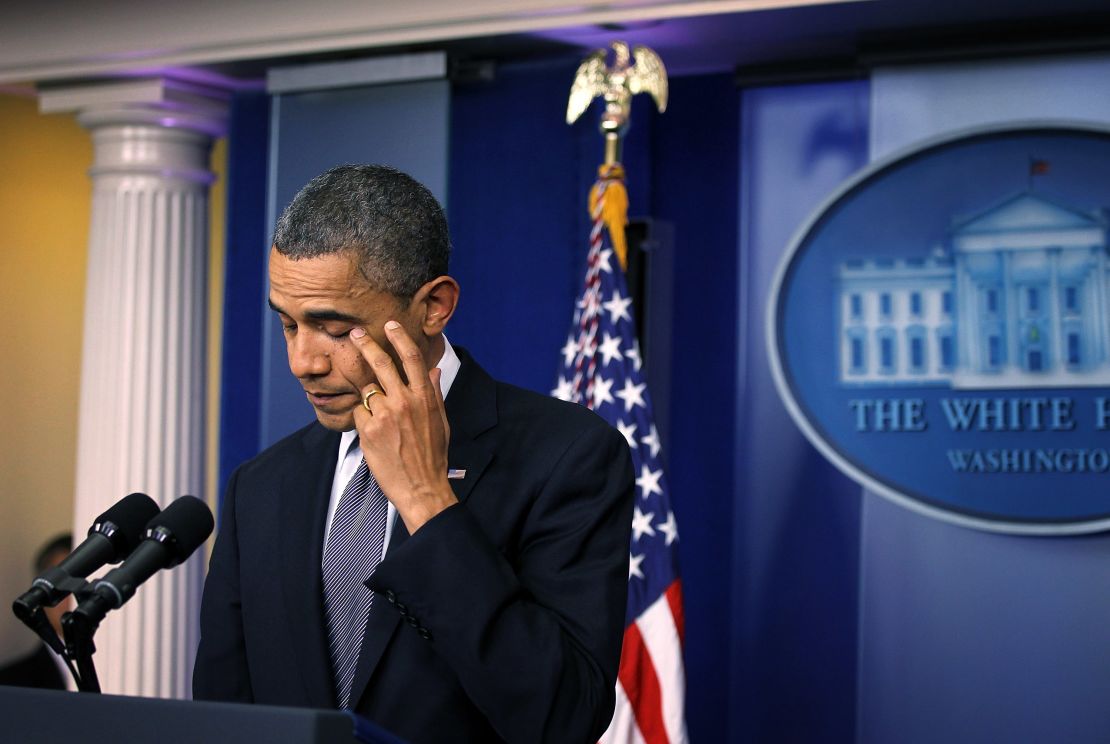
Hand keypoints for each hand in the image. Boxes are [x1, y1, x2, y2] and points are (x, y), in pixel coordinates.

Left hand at [349, 321, 455, 532]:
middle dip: (365, 344)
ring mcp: (385, 414)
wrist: (421, 488)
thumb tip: (433, 370)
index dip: (400, 337)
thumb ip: (434, 393)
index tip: (391, 325)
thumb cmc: (433, 456)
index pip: (411, 357)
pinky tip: (375, 433)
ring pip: (367, 390)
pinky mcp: (369, 430)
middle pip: (381, 362)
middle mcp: (404, 401)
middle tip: (355, 334)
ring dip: (368, 395)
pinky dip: (364, 418)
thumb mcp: (441, 421)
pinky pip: (360, 412)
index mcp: (425, 397)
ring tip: (376, 412)